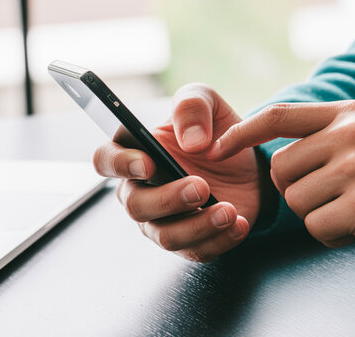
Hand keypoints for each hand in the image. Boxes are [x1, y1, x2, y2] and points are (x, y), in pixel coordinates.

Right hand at [93, 84, 267, 261]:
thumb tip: (190, 140)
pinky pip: (196, 252)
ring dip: (197, 226)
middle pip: (136, 206)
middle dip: (168, 199)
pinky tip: (238, 223)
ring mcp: (163, 220)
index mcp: (135, 153)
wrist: (248, 162)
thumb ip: (192, 105)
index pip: (105, 160)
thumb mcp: (207, 102)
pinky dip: (219, 240)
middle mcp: (142, 191)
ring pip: (165, 236)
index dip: (119, 164)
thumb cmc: (214, 131)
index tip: (148, 163)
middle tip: (201, 187)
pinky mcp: (191, 241)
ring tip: (227, 211)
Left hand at [208, 100, 354, 261]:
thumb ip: (324, 135)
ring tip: (351, 209)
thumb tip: (270, 146)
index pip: (279, 116)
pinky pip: (316, 227)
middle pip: (279, 169)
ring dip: (316, 214)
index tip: (216, 148)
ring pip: (296, 201)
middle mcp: (352, 134)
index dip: (241, 132)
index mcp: (349, 114)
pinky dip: (332, 235)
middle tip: (328, 197)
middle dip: (294, 191)